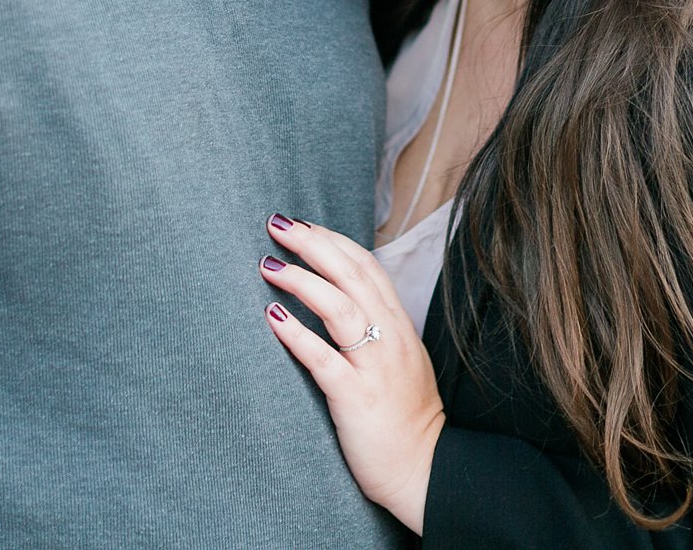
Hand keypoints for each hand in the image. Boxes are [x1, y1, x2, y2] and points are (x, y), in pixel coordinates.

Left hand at [262, 215, 444, 533]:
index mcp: (399, 326)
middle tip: (278, 223)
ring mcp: (374, 367)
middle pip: (351, 275)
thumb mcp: (399, 360)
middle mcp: (390, 338)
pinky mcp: (356, 398)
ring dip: (301, 280)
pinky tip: (271, 317)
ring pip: (339, 308)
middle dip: (313, 244)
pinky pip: (324, 359)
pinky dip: (296, 334)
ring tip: (268, 264)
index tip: (303, 223)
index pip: (368, 267)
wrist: (424, 468)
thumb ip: (376, 328)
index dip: (334, 240)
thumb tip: (338, 299)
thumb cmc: (406, 416)